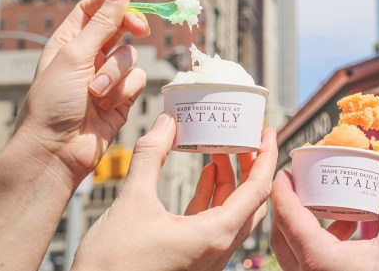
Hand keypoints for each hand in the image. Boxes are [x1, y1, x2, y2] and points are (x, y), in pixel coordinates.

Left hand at [13, 0, 149, 183]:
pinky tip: (107, 106)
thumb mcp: (75, 54)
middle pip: (120, 29)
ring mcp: (107, 77)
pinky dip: (125, 91)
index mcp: (69, 41)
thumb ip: (103, 22)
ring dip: (116, 74)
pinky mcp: (122, 97)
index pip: (94, 9)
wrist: (57, 151)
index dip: (114, 4)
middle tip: (139, 31)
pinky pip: (138, 81)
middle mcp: (89, 56)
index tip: (130, 4)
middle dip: (128, 33)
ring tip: (95, 93)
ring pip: (132, 57)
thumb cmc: (53, 103)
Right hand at [73, 114, 277, 270]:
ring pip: (233, 212)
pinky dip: (214, 196)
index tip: (268, 130)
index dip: (267, 155)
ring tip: (221, 150)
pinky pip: (214, 223)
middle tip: (246, 138)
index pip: (258, 189)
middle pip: (252, 200)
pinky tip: (206, 174)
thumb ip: (152, 156)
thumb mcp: (132, 201)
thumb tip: (167, 121)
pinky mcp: (192, 259)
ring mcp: (207, 257)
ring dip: (230, 180)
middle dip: (251, 166)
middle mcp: (219, 249)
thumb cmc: (111, 264)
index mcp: (216, 236)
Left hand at [270, 171, 378, 270]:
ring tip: (328, 205)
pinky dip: (317, 244)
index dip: (282, 191)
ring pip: (293, 252)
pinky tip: (347, 233)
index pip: (287, 217)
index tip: (283, 172)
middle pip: (281, 235)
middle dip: (287, 207)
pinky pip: (308, 264)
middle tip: (300, 185)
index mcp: (317, 259)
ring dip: (304, 226)